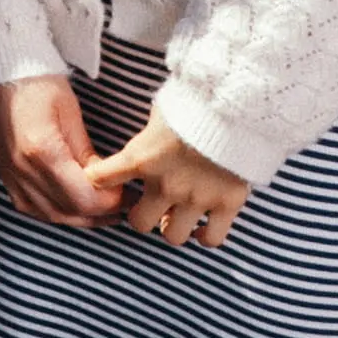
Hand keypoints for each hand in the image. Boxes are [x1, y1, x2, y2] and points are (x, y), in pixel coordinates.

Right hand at [0, 77, 123, 225]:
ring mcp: (9, 175)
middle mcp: (22, 169)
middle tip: (123, 204)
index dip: (111, 203)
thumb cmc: (34, 81)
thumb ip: (86, 152)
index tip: (127, 193)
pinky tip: (71, 205)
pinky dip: (55, 211)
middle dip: (100, 213)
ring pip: (50, 215)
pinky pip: (32, 207)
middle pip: (69, 211)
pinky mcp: (4, 174)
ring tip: (104, 209)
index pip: (83, 198)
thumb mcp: (70, 111)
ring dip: (79, 217)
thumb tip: (105, 180)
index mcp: (41, 150)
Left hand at [82, 118, 251, 246]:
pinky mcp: (227, 204)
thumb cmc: (196, 98)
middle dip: (142, 215)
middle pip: (139, 223)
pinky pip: (212, 238)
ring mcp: (197, 198)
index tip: (104, 180)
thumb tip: (146, 130)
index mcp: (142, 158)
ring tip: (177, 215)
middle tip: (150, 205)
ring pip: (173, 236)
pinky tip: (204, 227)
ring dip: (172, 227)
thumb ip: (149, 129)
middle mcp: (166, 185)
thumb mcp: (161, 109)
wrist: (238, 103)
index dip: (99, 181)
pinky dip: (206, 236)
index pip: (102, 179)